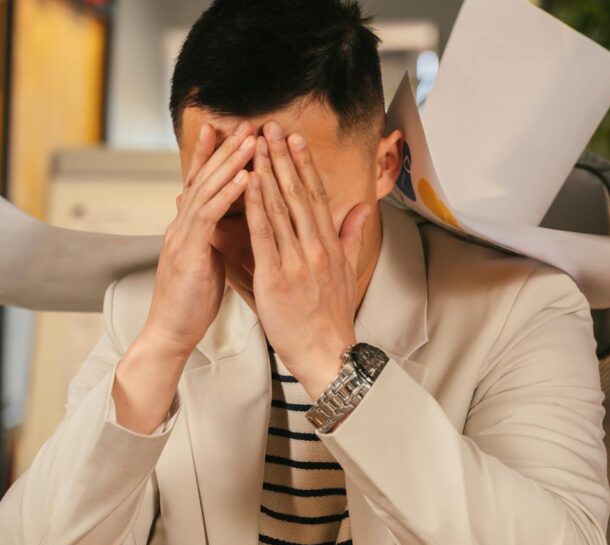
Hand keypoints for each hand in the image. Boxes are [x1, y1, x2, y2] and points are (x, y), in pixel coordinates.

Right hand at [138, 121, 256, 358]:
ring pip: (206, 189)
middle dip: (223, 148)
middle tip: (244, 123)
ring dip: (229, 162)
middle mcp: (181, 225)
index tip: (228, 130)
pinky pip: (209, 216)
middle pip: (203, 177)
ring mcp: (182, 236)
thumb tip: (226, 222)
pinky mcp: (188, 251)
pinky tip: (245, 178)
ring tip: (251, 140)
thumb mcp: (205, 261)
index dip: (212, 155)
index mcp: (188, 227)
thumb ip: (212, 237)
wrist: (170, 332)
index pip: (201, 183)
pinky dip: (227, 194)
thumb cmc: (191, 301)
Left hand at [243, 122, 369, 397]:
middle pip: (299, 193)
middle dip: (284, 157)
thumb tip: (361, 209)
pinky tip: (249, 183)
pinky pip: (264, 235)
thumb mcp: (348, 272)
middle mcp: (316, 247)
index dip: (304, 164)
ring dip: (268, 171)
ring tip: (257, 144)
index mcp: (330, 245)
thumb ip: (351, 237)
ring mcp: (297, 260)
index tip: (295, 138)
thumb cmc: (332, 317)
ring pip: (281, 207)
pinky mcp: (277, 277)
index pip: (316, 195)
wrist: (326, 352)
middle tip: (272, 127)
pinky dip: (256, 206)